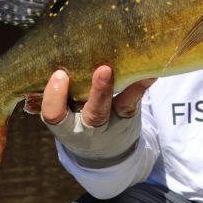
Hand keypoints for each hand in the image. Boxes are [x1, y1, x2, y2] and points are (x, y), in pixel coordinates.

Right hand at [40, 65, 155, 167]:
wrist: (103, 151)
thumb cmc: (74, 118)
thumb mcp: (62, 114)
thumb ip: (59, 93)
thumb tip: (54, 52)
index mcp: (65, 126)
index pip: (54, 115)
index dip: (55, 97)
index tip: (59, 75)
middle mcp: (89, 128)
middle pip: (94, 113)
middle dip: (99, 92)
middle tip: (103, 70)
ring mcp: (113, 123)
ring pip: (120, 106)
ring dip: (131, 86)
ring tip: (131, 67)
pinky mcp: (128, 116)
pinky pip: (135, 100)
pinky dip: (141, 84)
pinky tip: (148, 71)